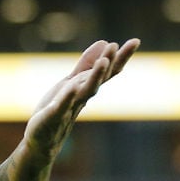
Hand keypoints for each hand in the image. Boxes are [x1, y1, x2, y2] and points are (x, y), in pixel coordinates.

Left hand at [25, 38, 140, 156]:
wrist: (44, 139)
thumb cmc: (59, 109)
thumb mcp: (71, 81)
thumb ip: (86, 64)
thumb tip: (105, 41)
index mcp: (87, 87)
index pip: (108, 71)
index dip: (121, 56)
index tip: (136, 40)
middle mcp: (82, 96)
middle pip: (100, 78)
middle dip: (109, 62)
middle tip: (116, 45)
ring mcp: (69, 106)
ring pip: (86, 90)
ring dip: (95, 76)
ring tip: (103, 61)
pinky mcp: (54, 115)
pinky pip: (62, 105)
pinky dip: (67, 97)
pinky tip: (71, 87)